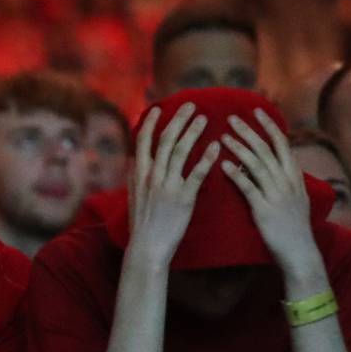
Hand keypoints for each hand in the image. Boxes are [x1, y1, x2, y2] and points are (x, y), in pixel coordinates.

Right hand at [126, 103, 218, 267]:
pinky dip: (207, 158)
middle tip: (191, 105)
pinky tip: (217, 147)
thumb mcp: (134, 196)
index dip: (151, 122)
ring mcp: (167, 185)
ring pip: (181, 151)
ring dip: (193, 132)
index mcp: (139, 173)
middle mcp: (152, 175)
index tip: (160, 108)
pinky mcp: (184, 197)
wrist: (148, 246)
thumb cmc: (143, 223)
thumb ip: (138, 177)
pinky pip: (197, 173)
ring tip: (205, 119)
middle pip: (166, 140)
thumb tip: (138, 161)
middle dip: (178, 120)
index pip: (143, 140)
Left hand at [220, 110, 320, 276]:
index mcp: (293, 176)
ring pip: (257, 165)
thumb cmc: (290, 224)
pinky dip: (237, 175)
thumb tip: (265, 161)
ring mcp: (277, 194)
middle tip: (230, 117)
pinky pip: (249, 188)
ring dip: (239, 148)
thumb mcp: (292, 196)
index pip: (281, 144)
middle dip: (248, 131)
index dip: (268, 126)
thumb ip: (280, 178)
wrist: (298, 251)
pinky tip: (224, 165)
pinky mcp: (265, 209)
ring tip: (222, 136)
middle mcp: (287, 181)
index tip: (255, 111)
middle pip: (266, 150)